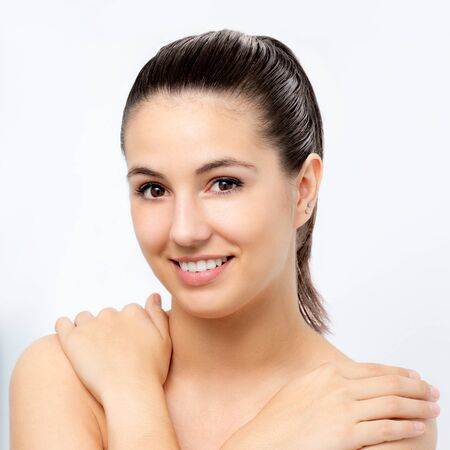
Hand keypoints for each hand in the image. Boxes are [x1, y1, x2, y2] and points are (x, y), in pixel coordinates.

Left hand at [54, 293, 171, 404]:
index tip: (126, 345)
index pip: (126, 313)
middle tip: (110, 353)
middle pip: (105, 316)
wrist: (130, 391)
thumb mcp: (165, 340)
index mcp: (134, 312)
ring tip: (90, 351)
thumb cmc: (150, 371)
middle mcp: (111, 314)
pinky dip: (64, 327)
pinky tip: (71, 340)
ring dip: (86, 330)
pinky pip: (62, 324)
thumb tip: (153, 296)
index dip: (126, 329)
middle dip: (106, 330)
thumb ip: (157, 315)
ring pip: (84, 319)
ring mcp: (90, 325)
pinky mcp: (72, 339)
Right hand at [221, 361, 439, 449]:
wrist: (263, 441)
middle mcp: (338, 385)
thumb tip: (345, 383)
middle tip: (432, 391)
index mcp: (327, 372)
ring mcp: (343, 409)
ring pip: (392, 404)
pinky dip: (405, 426)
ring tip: (432, 408)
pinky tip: (417, 427)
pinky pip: (385, 428)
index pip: (373, 369)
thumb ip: (325, 383)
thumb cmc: (278, 420)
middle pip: (387, 383)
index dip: (398, 373)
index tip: (413, 376)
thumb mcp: (301, 389)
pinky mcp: (347, 434)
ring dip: (417, 406)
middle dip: (415, 387)